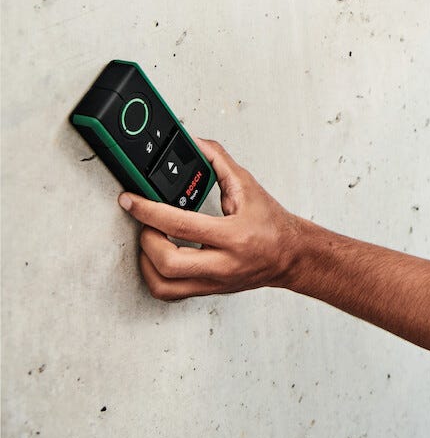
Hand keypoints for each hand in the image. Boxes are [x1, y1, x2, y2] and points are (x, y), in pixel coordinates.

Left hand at [118, 139, 302, 300]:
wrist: (291, 255)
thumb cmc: (272, 224)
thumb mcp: (249, 187)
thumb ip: (220, 162)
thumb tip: (196, 144)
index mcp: (234, 235)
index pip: (180, 225)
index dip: (148, 210)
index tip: (130, 200)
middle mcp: (224, 263)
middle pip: (167, 262)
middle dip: (146, 239)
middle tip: (145, 223)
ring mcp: (214, 281)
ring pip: (164, 285)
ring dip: (146, 262)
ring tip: (151, 241)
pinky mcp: (208, 290)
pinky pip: (170, 293)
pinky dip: (155, 276)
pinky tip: (158, 260)